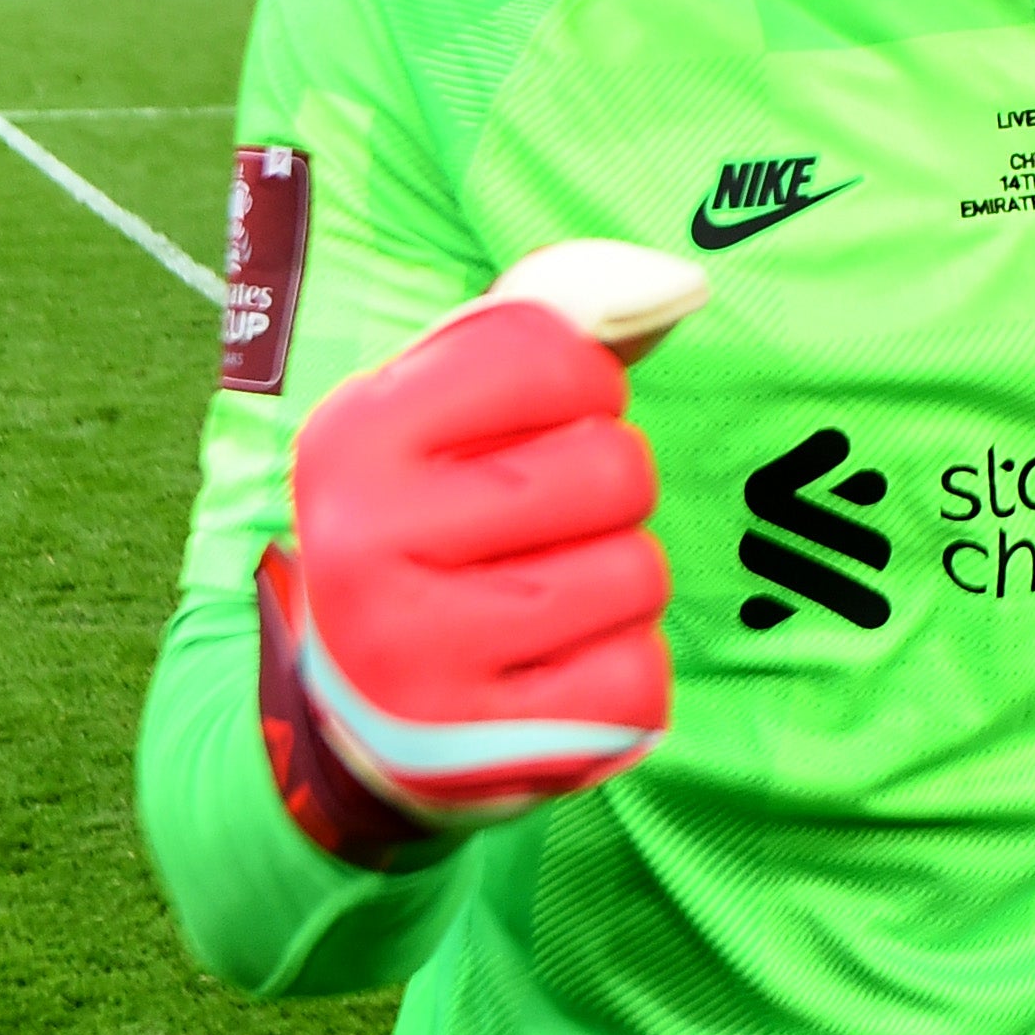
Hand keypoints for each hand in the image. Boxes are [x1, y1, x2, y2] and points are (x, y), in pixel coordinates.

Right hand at [259, 241, 706, 847]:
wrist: (353, 722)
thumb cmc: (433, 524)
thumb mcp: (449, 409)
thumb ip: (558, 323)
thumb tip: (682, 282)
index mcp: (352, 437)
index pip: (549, 355)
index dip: (585, 384)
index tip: (540, 424)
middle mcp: (364, 546)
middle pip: (613, 467)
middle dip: (613, 488)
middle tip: (547, 522)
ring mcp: (420, 660)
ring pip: (639, 573)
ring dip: (621, 580)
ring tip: (548, 596)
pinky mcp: (485, 751)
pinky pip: (642, 676)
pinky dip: (624, 668)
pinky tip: (558, 667)